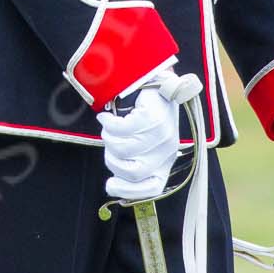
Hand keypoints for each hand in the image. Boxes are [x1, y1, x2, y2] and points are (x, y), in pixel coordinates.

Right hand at [97, 68, 194, 202]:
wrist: (155, 82)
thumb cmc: (144, 116)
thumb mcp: (142, 144)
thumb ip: (132, 162)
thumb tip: (113, 186)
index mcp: (165, 162)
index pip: (152, 188)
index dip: (129, 190)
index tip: (110, 184)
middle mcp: (166, 152)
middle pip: (132, 171)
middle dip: (112, 159)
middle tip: (110, 143)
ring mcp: (161, 135)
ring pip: (123, 149)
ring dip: (108, 137)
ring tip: (109, 126)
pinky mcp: (152, 118)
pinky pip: (121, 129)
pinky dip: (108, 123)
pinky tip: (107, 117)